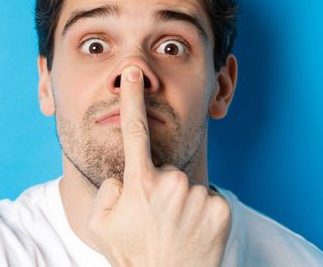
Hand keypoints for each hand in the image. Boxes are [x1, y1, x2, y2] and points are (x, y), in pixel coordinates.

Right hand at [86, 66, 230, 266]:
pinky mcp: (221, 208)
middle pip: (167, 171)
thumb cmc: (131, 254)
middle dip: (162, 188)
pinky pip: (210, 199)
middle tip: (156, 220)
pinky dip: (203, 212)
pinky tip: (194, 231)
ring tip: (175, 229)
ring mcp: (198, 195)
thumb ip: (108, 189)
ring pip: (189, 187)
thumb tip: (125, 174)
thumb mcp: (100, 223)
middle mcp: (172, 183)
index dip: (134, 99)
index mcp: (140, 182)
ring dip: (183, 202)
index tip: (136, 74)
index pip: (134, 132)